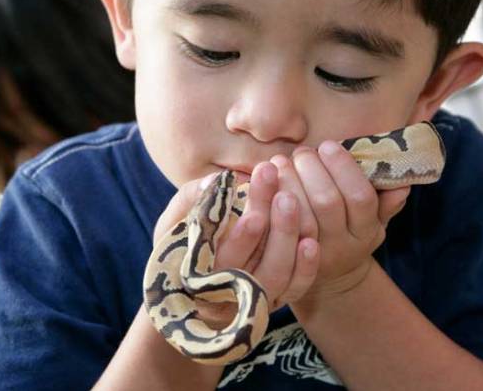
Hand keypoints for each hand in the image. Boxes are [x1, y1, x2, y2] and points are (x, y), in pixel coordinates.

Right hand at [153, 164, 319, 325]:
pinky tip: (311, 241)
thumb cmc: (177, 247)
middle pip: (258, 266)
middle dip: (272, 222)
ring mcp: (254, 300)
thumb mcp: (171, 223)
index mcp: (199, 279)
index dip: (243, 235)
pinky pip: (295, 288)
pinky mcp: (274, 300)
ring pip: (279, 276)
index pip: (225, 258)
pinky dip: (306, 268)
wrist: (188, 292)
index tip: (254, 202)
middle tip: (276, 183)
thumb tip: (214, 181)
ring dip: (288, 237)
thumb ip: (189, 201)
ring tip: (291, 198)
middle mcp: (228, 297)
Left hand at [273, 140, 410, 303]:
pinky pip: (275, 226)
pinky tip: (265, 179)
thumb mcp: (375, 222)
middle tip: (302, 151)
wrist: (329, 279)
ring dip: (288, 181)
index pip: (360, 197)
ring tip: (281, 161)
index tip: (328, 145)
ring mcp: (312, 254)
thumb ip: (387, 202)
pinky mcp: (285, 257)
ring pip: (299, 214)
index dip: (343, 167)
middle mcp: (342, 245)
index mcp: (366, 231)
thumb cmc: (351, 233)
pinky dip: (267, 199)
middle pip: (327, 202)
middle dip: (312, 169)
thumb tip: (403, 184)